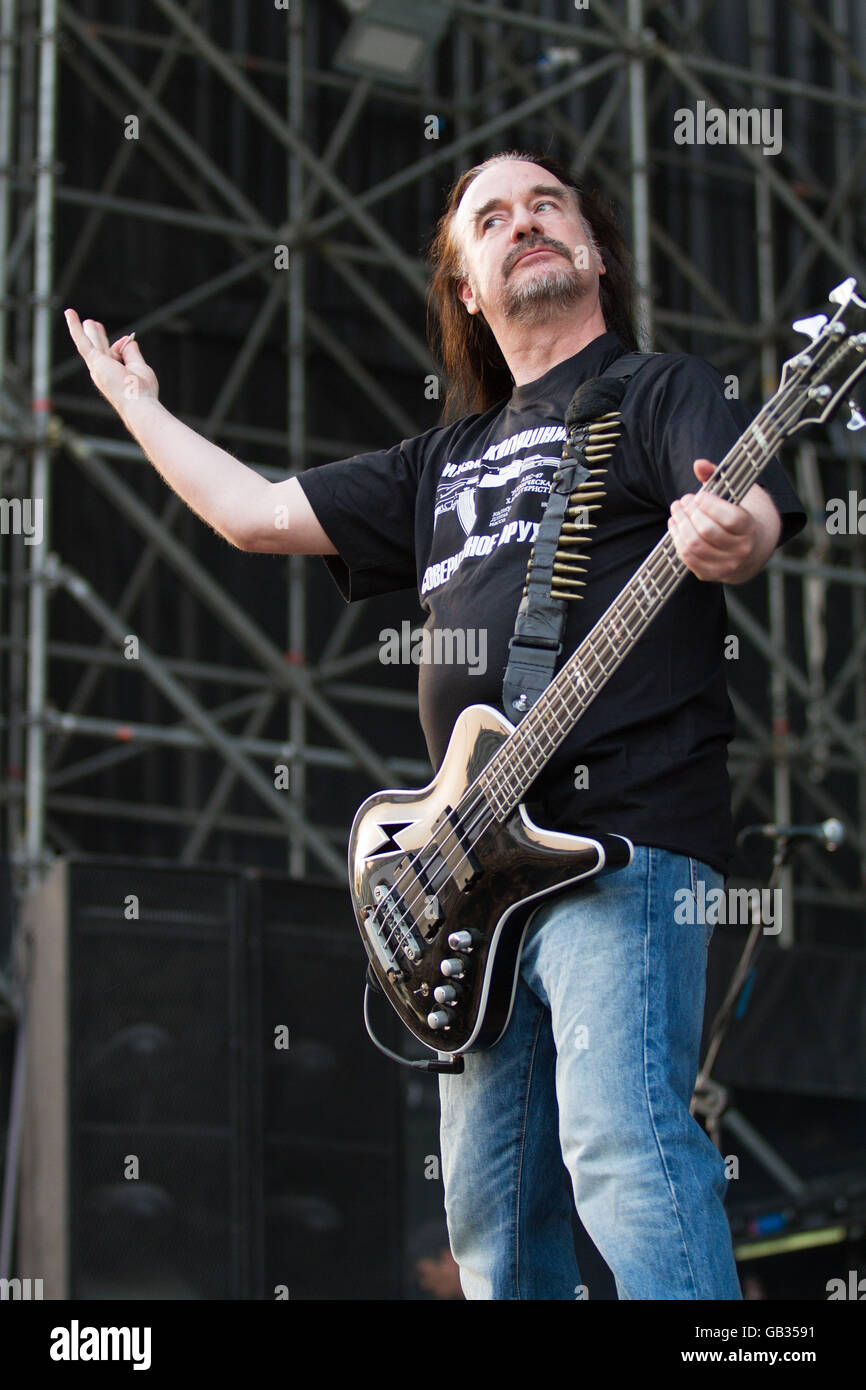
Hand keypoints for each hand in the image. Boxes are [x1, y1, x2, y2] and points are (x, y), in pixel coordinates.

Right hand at [63, 309, 158, 416]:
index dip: (121, 346)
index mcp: (113, 375)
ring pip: (91, 343)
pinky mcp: (95, 361)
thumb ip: (132, 354)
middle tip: (93, 324)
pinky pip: (82, 341)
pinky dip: (75, 327)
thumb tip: (129, 340)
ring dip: (88, 331)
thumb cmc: (141, 391)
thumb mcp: (140, 367)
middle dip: (97, 336)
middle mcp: (103, 372)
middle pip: (99, 349)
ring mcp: (97, 367)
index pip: (114, 355)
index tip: (127, 340)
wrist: (138, 402)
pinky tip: (70, 314)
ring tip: (80, 318)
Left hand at [667, 459, 758, 581]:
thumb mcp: (736, 495)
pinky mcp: (711, 574)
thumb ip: (717, 477)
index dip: (709, 505)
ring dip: (680, 525)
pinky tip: (675, 526)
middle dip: (690, 513)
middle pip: (707, 531)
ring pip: (694, 545)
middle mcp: (741, 549)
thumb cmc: (739, 517)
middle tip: (683, 501)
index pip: (729, 518)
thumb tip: (698, 464)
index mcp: (750, 528)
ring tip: (676, 511)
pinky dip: (677, 540)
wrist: (751, 551)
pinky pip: (688, 558)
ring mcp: (727, 565)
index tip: (699, 495)